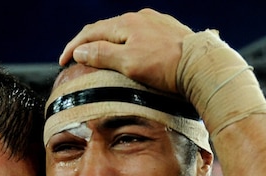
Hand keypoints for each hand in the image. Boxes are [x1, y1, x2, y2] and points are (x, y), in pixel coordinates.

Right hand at [59, 8, 192, 93]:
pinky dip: (125, 44)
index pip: (91, 32)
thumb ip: (102, 55)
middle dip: (88, 42)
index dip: (73, 47)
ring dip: (108, 43)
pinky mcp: (168, 31)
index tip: (63, 61)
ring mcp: (156, 23)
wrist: (202, 66)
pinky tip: (128, 53)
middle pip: (106, 29)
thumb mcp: (129, 63)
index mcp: (127, 23)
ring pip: (123, 31)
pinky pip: (139, 35)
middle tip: (75, 57)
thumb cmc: (165, 66)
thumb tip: (80, 50)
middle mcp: (140, 17)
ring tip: (99, 56)